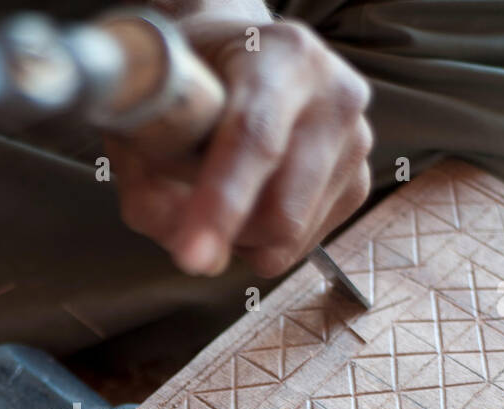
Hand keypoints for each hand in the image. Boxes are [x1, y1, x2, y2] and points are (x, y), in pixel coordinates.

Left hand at [109, 14, 372, 278]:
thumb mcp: (145, 107)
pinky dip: (260, 240)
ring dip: (238, 237)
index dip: (220, 203)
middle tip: (182, 216)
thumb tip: (178, 240)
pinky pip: (300, 246)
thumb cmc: (188, 80)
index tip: (192, 258)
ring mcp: (356, 141)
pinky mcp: (358, 183)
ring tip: (219, 190)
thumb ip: (146, 175)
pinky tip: (249, 196)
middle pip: (282, 211)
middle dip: (223, 233)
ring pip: (290, 239)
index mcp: (283, 56)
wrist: (239, 59)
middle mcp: (335, 95)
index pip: (255, 140)